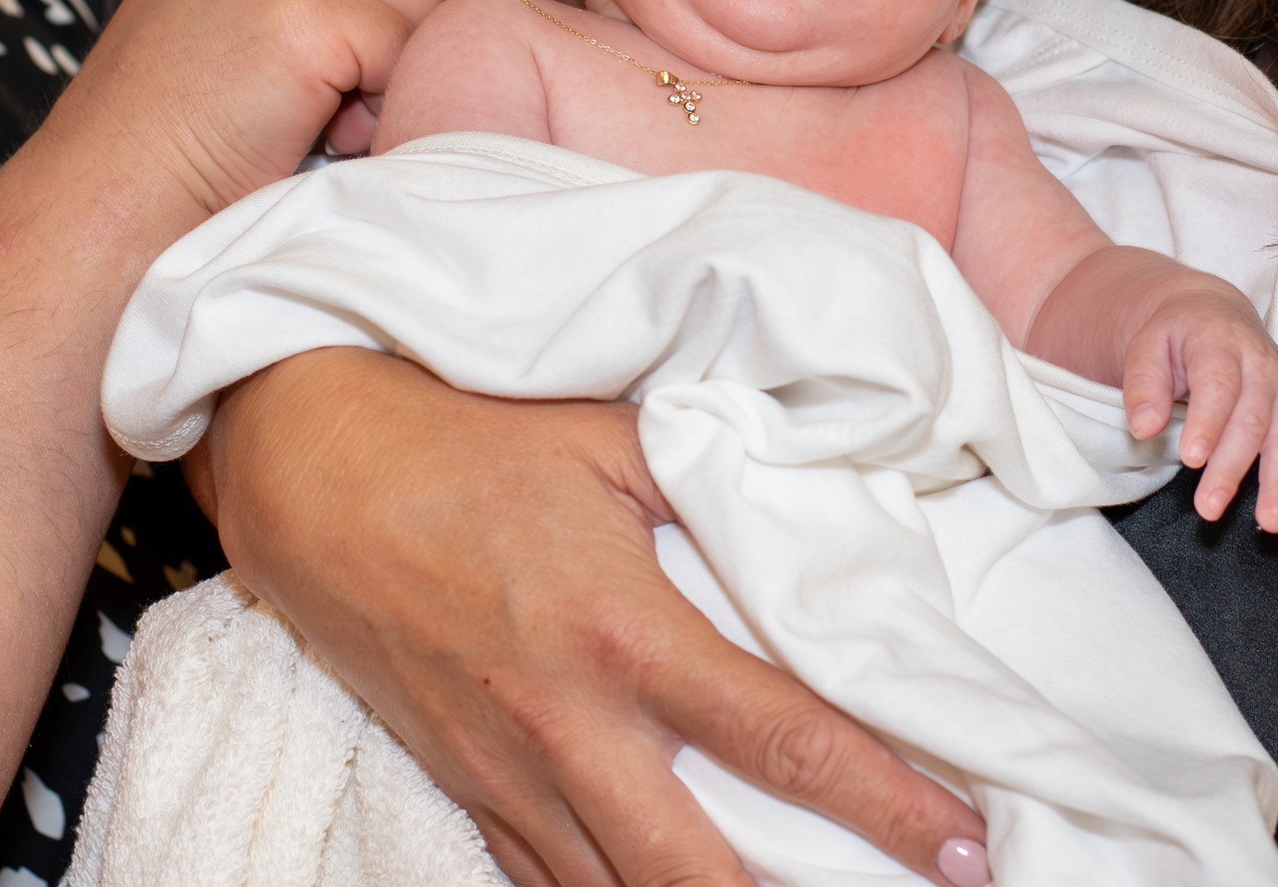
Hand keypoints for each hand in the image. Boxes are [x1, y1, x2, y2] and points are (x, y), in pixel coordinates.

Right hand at [45, 0, 502, 221]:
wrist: (118, 175)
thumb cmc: (199, 97)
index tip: (452, 4)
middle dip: (432, 5)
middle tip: (368, 70)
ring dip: (402, 60)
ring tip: (332, 99)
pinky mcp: (304, 7)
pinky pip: (409, 47)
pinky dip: (382, 99)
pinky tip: (324, 121)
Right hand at [207, 348, 992, 886]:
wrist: (308, 466)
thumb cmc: (466, 434)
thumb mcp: (611, 433)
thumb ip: (719, 476)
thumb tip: (821, 513)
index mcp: (622, 630)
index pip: (784, 739)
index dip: (888, 804)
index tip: (969, 847)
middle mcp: (568, 724)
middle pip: (704, 875)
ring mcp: (509, 773)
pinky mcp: (464, 791)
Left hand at [1120, 270, 1277, 533]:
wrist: (1208, 313)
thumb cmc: (1174, 337)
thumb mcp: (1146, 346)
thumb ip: (1143, 385)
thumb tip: (1143, 427)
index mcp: (1220, 344)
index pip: (1219, 385)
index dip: (1208, 422)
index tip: (1191, 458)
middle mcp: (1260, 365)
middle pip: (1252, 420)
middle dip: (1233, 467)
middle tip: (1209, 506)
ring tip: (1270, 521)